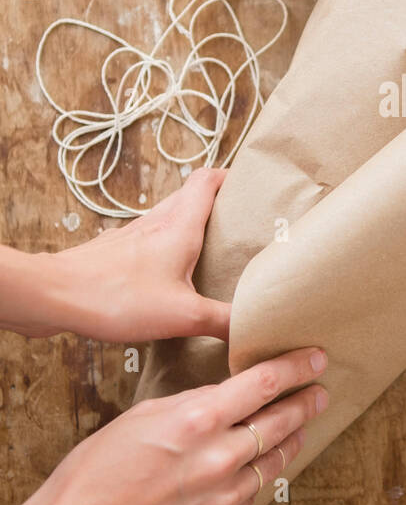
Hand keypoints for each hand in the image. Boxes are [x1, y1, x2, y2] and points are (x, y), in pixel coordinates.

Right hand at [0, 346, 328, 504]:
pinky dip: (257, 478)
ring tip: (300, 428)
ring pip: (273, 462)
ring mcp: (224, 499)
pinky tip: (259, 469)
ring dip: (290, 441)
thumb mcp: (140, 418)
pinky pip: (251, 496)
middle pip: (281, 422)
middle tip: (320, 392)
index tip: (316, 358)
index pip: (264, 383)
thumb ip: (190, 406)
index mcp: (196, 420)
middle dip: (305, 403)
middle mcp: (219, 458)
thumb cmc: (94, 474)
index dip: (296, 366)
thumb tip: (223, 398)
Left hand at [1, 168, 231, 342]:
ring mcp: (130, 237)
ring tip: (208, 249)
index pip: (206, 182)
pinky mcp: (112, 254)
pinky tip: (165, 276)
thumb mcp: (183, 315)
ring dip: (187, 226)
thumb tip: (252, 328)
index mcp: (178, 228)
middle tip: (237, 219)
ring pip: (167, 219)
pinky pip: (147, 242)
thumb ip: (222, 321)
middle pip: (188, 197)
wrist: (54, 296)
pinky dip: (163, 249)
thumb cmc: (116, 296)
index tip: (249, 182)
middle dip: (214, 202)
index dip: (229, 175)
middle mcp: (155, 224)